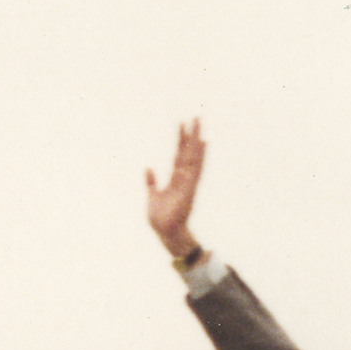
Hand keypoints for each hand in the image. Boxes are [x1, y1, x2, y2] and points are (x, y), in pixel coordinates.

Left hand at [144, 117, 204, 261]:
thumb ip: (151, 182)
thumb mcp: (152, 195)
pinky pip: (196, 168)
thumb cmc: (160, 218)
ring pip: (194, 156)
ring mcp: (189, 182)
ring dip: (196, 140)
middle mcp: (184, 178)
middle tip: (196, 116)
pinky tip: (203, 143)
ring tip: (199, 124)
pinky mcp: (190, 188)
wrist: (165, 232)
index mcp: (176, 179)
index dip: (181, 140)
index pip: (179, 154)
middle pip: (189, 151)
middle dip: (192, 134)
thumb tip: (147, 168)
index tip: (182, 124)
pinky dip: (200, 156)